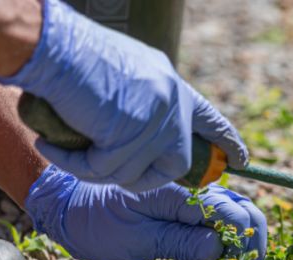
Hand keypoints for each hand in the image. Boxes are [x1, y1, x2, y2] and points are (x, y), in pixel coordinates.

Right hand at [0, 0, 247, 191]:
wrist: (56, 47)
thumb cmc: (77, 54)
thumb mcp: (127, 74)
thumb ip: (144, 102)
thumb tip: (142, 134)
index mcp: (172, 86)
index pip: (209, 119)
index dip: (226, 141)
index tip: (241, 160)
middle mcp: (171, 104)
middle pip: (175, 163)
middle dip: (146, 179)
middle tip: (112, 171)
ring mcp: (153, 122)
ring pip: (131, 174)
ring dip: (94, 167)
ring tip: (66, 148)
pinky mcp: (128, 138)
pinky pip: (101, 171)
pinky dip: (72, 163)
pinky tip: (51, 145)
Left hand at [24, 165, 265, 259]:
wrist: (71, 209)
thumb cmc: (97, 224)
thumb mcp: (136, 239)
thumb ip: (179, 241)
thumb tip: (218, 248)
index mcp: (181, 191)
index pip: (233, 214)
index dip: (236, 249)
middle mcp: (194, 188)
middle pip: (245, 214)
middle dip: (240, 252)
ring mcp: (193, 197)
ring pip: (235, 222)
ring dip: (224, 253)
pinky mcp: (187, 208)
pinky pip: (215, 226)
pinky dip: (209, 250)